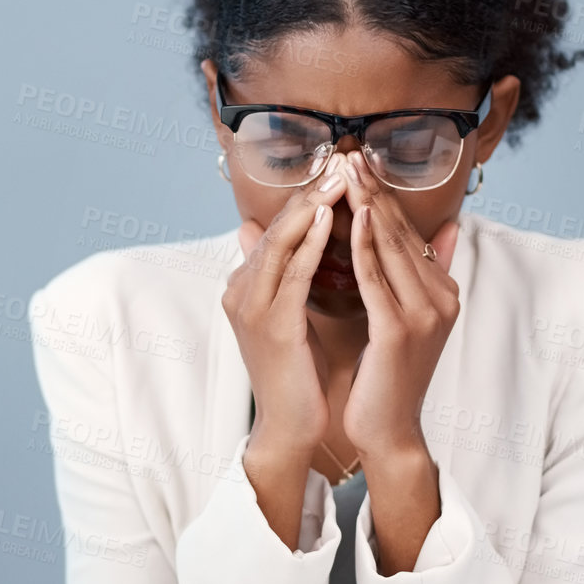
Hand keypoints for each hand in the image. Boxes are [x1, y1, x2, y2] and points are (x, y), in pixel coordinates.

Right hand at [221, 160, 344, 546]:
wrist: (289, 426)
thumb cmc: (296, 373)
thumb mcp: (289, 313)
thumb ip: (288, 273)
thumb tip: (281, 234)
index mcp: (245, 285)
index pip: (276, 227)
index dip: (307, 194)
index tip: (339, 167)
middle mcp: (240, 290)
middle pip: (275, 226)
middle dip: (311, 190)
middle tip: (343, 157)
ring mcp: (252, 307)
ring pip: (281, 242)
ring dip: (311, 205)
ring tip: (339, 175)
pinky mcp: (272, 325)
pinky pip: (293, 275)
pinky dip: (310, 243)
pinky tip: (329, 219)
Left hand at [339, 152, 460, 458]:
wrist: (388, 429)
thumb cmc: (387, 374)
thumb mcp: (406, 316)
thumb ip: (421, 273)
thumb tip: (450, 227)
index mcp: (442, 291)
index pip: (409, 232)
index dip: (384, 195)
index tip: (359, 161)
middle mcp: (441, 297)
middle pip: (402, 232)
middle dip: (374, 190)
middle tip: (349, 152)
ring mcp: (425, 314)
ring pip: (391, 247)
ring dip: (367, 205)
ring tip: (346, 171)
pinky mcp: (401, 330)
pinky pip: (377, 278)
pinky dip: (364, 245)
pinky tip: (352, 217)